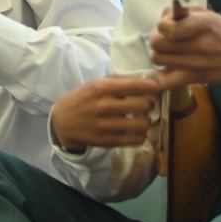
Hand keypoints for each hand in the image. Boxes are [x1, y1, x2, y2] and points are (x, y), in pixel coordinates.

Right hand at [50, 74, 164, 153]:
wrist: (63, 121)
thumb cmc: (84, 98)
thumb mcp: (97, 83)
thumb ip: (120, 81)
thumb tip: (147, 80)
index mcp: (102, 88)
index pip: (137, 86)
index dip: (153, 87)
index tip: (158, 89)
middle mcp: (103, 106)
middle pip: (144, 106)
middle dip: (149, 105)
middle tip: (146, 105)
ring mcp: (105, 125)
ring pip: (142, 124)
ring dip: (146, 121)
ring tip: (141, 118)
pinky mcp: (106, 141)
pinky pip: (135, 139)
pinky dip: (141, 134)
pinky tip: (136, 130)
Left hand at [147, 6, 220, 87]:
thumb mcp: (209, 15)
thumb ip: (184, 12)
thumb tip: (163, 16)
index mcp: (202, 24)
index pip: (167, 27)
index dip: (162, 24)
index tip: (169, 24)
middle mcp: (197, 44)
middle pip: (157, 43)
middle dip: (158, 38)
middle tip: (167, 38)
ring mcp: (194, 64)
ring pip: (157, 59)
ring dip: (160, 54)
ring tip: (170, 52)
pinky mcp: (192, 79)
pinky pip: (164, 82)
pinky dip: (158, 78)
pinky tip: (166, 70)